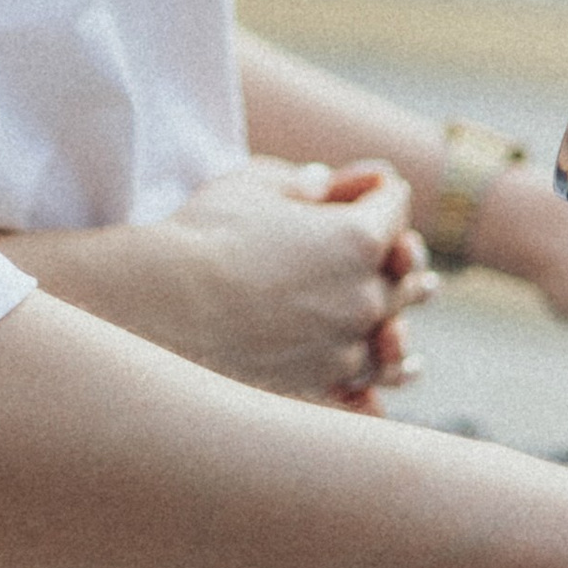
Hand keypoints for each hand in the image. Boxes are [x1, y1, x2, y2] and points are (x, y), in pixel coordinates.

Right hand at [153, 158, 432, 405]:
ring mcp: (345, 345)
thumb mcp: (253, 185)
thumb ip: (300, 184)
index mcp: (360, 236)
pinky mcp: (320, 383)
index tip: (354, 186)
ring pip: (392, 330)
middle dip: (398, 252)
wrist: (158, 308)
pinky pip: (367, 381)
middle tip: (403, 250)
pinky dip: (379, 372)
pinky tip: (390, 369)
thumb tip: (324, 185)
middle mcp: (364, 294)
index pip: (394, 202)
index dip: (375, 187)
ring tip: (408, 321)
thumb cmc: (200, 236)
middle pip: (403, 269)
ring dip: (399, 317)